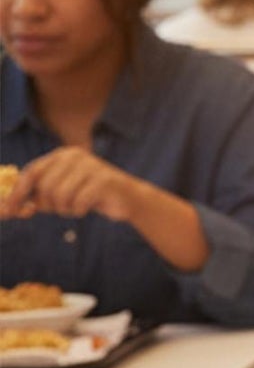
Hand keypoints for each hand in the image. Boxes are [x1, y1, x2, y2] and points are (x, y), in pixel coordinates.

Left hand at [0, 148, 145, 223]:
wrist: (127, 198)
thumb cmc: (88, 195)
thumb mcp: (60, 192)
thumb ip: (37, 196)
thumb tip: (7, 208)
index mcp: (62, 155)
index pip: (31, 173)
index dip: (17, 194)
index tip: (8, 212)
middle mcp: (75, 156)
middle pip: (45, 187)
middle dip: (49, 205)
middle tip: (61, 208)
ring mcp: (91, 166)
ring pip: (60, 196)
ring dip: (65, 209)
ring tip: (76, 207)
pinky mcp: (104, 180)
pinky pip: (78, 203)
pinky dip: (79, 211)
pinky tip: (88, 207)